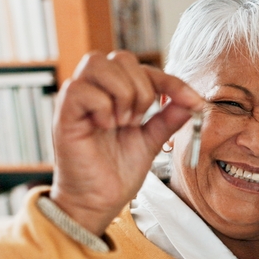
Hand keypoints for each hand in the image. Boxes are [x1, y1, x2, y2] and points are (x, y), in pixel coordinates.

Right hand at [49, 51, 204, 235]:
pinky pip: (81, 89)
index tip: (195, 102)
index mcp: (116, 93)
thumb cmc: (117, 171)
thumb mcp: (152, 140)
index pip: (145, 69)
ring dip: (122, 94)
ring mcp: (77, 99)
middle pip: (121, 57)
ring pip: (99, 63)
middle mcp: (95, 89)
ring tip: (123, 123)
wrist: (99, 202)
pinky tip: (105, 127)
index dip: (172, 82)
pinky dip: (102, 107)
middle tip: (139, 120)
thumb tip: (193, 100)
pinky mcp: (63, 113)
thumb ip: (169, 118)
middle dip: (142, 89)